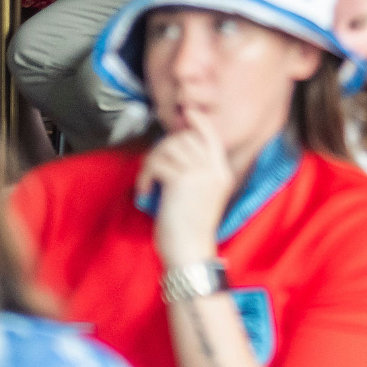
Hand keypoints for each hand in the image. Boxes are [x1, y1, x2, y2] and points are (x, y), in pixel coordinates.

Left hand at [136, 113, 235, 266]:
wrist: (190, 253)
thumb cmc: (191, 231)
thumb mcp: (202, 196)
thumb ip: (196, 173)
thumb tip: (174, 152)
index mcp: (222, 173)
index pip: (212, 135)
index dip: (198, 121)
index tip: (186, 113)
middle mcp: (213, 170)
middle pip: (185, 137)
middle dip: (164, 146)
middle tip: (154, 167)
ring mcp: (199, 174)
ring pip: (169, 147)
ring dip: (152, 161)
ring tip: (149, 181)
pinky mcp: (181, 180)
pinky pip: (156, 163)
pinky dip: (145, 176)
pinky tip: (145, 191)